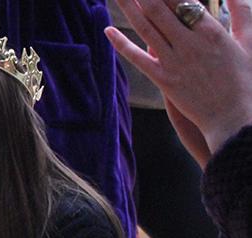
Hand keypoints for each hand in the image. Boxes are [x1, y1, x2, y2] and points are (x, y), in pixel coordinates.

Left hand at [105, 0, 251, 156]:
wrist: (234, 116)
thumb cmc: (245, 79)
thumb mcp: (249, 40)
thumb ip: (242, 12)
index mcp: (211, 30)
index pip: (181, 0)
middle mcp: (190, 43)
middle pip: (159, 8)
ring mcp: (174, 62)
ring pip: (146, 28)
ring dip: (129, 7)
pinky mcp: (163, 80)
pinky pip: (137, 58)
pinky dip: (121, 43)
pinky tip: (108, 30)